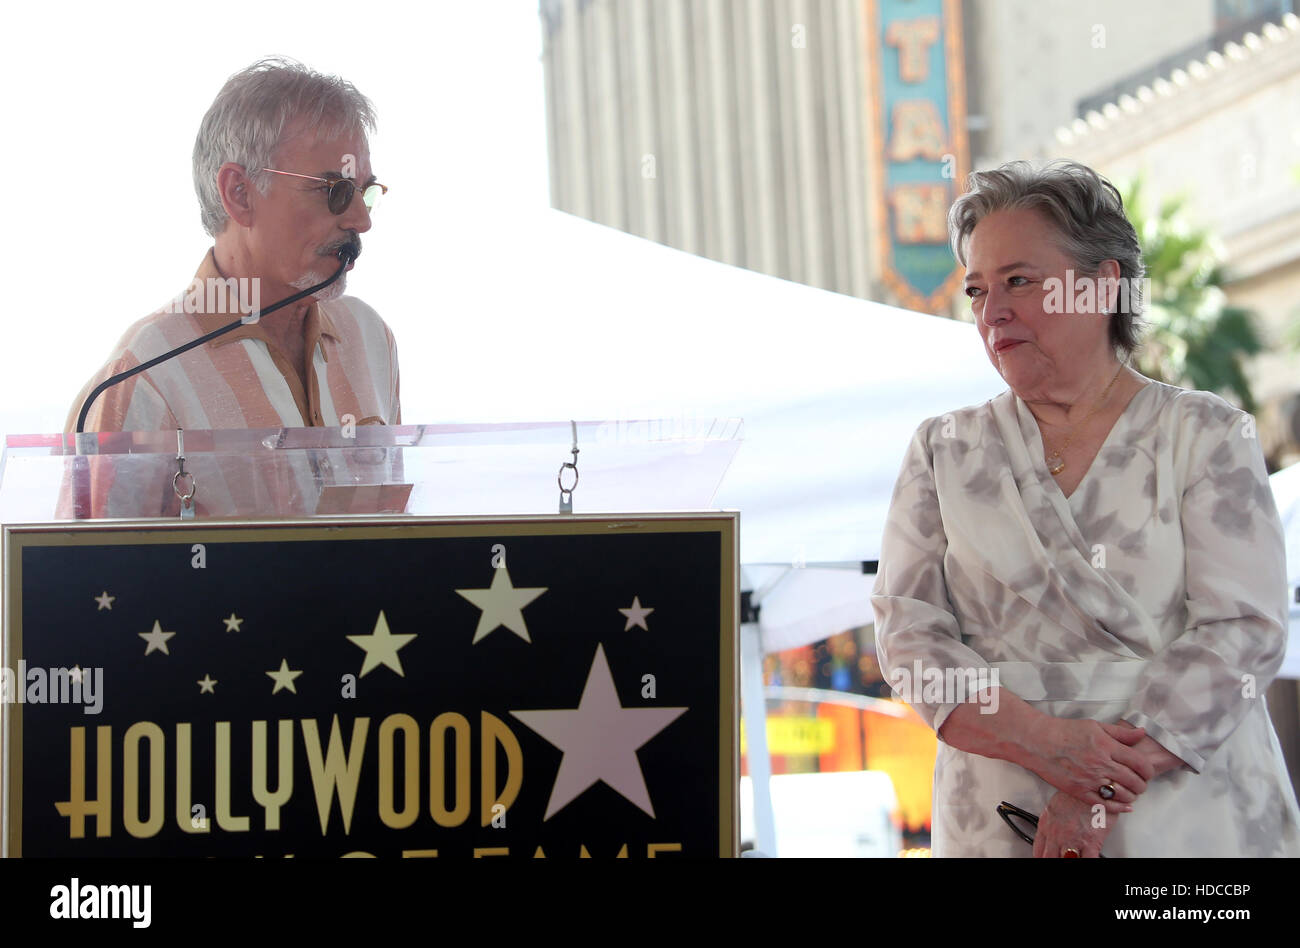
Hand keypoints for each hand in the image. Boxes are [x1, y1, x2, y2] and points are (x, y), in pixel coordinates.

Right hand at [1024, 717, 1153, 813]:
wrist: (1037, 742)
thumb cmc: (1064, 731)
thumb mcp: (1094, 726)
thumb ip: (1120, 733)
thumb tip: (1141, 733)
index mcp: (1106, 746)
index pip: (1140, 763)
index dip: (1148, 770)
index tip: (1146, 771)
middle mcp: (1100, 764)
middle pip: (1134, 781)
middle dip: (1142, 784)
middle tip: (1140, 783)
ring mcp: (1090, 779)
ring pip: (1123, 795)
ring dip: (1132, 796)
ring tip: (1130, 792)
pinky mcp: (1079, 791)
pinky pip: (1105, 805)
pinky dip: (1119, 808)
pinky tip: (1124, 806)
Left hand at [1033, 790, 1114, 857]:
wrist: (1094, 784)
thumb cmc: (1076, 792)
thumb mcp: (1055, 805)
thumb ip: (1051, 822)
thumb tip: (1053, 832)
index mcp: (1046, 824)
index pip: (1038, 851)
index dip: (1041, 857)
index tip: (1045, 858)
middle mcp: (1056, 834)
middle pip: (1049, 858)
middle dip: (1053, 860)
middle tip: (1059, 857)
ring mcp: (1072, 839)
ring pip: (1066, 861)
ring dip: (1069, 859)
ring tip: (1073, 856)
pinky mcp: (1090, 842)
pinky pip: (1087, 860)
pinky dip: (1087, 861)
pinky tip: (1087, 858)